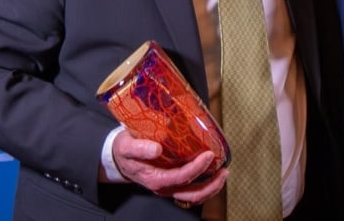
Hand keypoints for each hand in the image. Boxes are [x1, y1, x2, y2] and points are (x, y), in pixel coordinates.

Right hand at [111, 130, 227, 205]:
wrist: (120, 156)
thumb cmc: (124, 150)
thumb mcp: (126, 146)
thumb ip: (139, 148)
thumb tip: (156, 149)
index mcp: (154, 179)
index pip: (180, 178)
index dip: (196, 168)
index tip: (208, 155)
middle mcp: (164, 187)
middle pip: (192, 194)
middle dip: (211, 185)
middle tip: (223, 170)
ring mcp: (170, 186)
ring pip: (194, 195)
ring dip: (211, 187)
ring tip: (223, 173)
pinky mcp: (173, 182)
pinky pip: (192, 190)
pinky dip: (205, 183)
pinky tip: (213, 172)